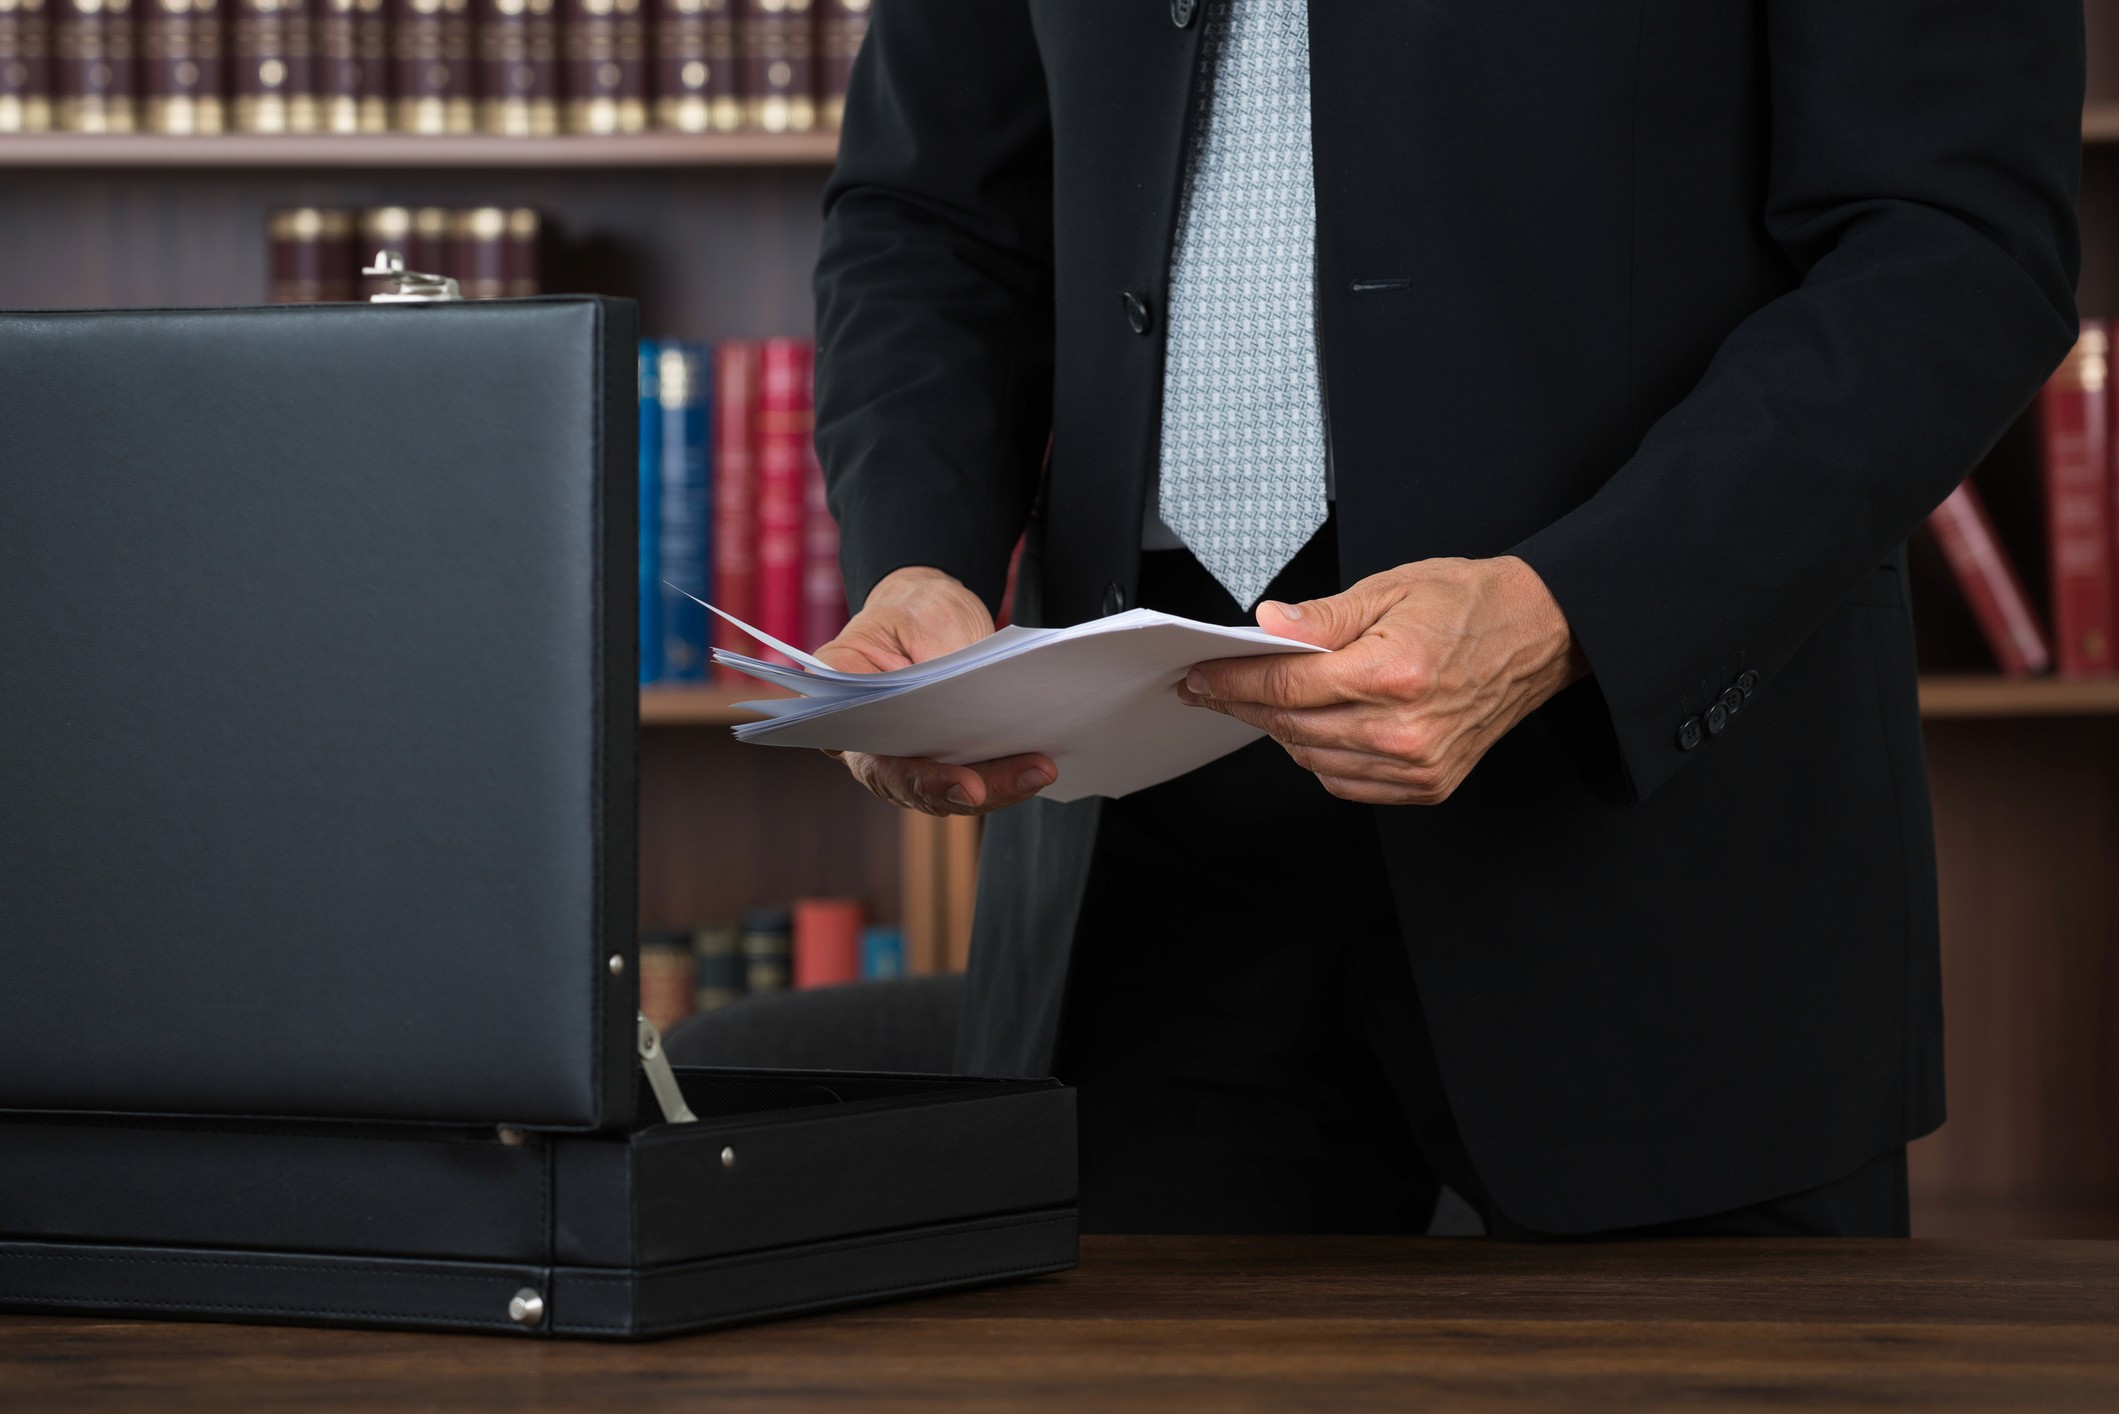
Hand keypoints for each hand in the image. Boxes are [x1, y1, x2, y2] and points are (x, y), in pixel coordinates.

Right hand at [813, 566, 1058, 814]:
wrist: (926, 612)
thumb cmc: (916, 609)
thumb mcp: (927, 620)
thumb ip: (940, 668)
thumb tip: (972, 714)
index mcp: (840, 700)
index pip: (872, 754)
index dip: (917, 779)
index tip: (965, 783)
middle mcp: (862, 741)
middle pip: (912, 784)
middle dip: (970, 788)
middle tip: (1024, 776)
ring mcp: (900, 757)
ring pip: (943, 792)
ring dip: (996, 787)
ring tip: (1041, 767)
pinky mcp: (937, 760)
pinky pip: (967, 780)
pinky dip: (1002, 777)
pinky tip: (1037, 766)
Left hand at [1178, 556, 1586, 804]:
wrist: (1541, 634)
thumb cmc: (1470, 606)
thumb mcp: (1391, 588)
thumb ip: (1322, 617)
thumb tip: (1268, 627)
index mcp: (1392, 673)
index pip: (1287, 685)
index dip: (1234, 681)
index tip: (1201, 675)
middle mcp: (1404, 728)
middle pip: (1292, 725)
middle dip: (1243, 704)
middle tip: (1211, 688)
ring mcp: (1417, 764)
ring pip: (1313, 759)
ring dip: (1280, 730)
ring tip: (1261, 701)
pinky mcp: (1427, 785)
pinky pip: (1346, 782)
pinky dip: (1318, 757)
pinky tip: (1312, 728)